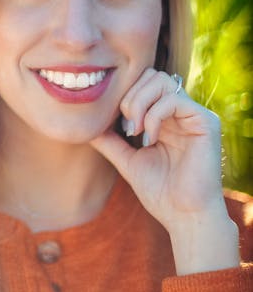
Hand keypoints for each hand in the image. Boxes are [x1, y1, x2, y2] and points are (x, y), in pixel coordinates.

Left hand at [90, 68, 238, 273]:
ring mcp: (194, 115)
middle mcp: (181, 112)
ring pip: (162, 81)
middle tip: (125, 127)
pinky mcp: (205, 122)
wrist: (183, 216)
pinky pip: (174, 100)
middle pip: (152, 74)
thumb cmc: (160, 192)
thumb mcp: (127, 160)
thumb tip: (85, 125)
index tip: (114, 124)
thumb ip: (110, 140)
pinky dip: (154, 116)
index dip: (124, 95)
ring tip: (134, 131)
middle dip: (130, 96)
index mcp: (165, 117)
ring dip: (139, 103)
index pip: (143, 83)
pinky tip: (148, 139)